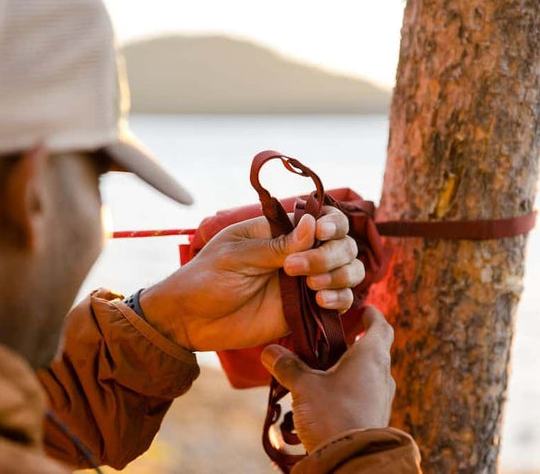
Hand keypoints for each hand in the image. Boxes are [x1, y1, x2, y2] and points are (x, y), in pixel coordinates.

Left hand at [139, 206, 364, 350]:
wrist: (191, 321)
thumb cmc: (207, 278)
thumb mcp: (237, 256)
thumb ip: (276, 245)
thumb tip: (312, 223)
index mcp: (281, 231)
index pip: (323, 218)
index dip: (332, 223)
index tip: (321, 233)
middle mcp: (300, 253)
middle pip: (343, 244)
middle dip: (331, 254)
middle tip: (297, 269)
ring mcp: (306, 282)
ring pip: (349, 270)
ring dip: (339, 275)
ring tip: (312, 287)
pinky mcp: (306, 310)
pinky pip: (340, 300)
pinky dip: (341, 298)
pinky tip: (320, 302)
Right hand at [261, 306, 394, 451]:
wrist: (352, 459)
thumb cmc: (332, 414)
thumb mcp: (304, 387)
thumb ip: (288, 366)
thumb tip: (270, 351)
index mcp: (371, 356)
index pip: (380, 325)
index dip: (371, 315)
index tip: (361, 309)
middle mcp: (382, 374)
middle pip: (374, 348)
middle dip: (355, 340)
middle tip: (333, 337)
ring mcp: (381, 397)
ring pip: (370, 372)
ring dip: (351, 366)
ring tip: (325, 367)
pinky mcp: (375, 416)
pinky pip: (365, 392)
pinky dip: (351, 386)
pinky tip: (329, 394)